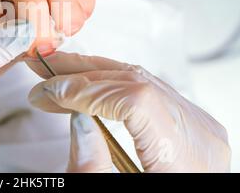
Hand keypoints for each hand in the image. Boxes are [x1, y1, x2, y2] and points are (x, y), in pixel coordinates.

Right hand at [27, 52, 230, 171]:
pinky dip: (107, 82)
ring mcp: (194, 121)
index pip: (136, 100)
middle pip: (134, 82)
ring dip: (89, 73)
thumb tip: (77, 116)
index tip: (52, 93)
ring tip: (54, 74)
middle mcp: (196, 133)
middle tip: (43, 74)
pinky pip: (143, 85)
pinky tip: (82, 84)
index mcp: (185, 159)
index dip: (88, 90)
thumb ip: (92, 165)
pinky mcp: (184, 116)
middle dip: (79, 75)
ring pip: (137, 77)